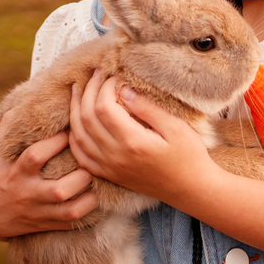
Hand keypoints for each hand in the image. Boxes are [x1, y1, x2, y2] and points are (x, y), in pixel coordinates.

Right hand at [0, 110, 98, 240]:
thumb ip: (8, 126)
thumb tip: (24, 100)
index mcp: (15, 172)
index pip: (36, 156)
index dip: (55, 142)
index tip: (71, 128)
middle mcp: (28, 193)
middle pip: (58, 190)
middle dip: (80, 175)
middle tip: (91, 159)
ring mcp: (38, 211)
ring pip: (68, 210)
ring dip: (87, 195)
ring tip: (96, 177)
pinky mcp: (45, 224)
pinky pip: (70, 222)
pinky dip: (86, 211)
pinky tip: (96, 196)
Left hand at [69, 70, 214, 202]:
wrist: (190, 189)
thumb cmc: (188, 156)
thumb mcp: (176, 127)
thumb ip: (147, 108)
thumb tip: (123, 90)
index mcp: (133, 142)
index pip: (104, 107)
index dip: (104, 86)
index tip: (115, 75)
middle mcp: (115, 156)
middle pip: (86, 118)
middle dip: (88, 91)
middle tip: (96, 74)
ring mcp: (109, 168)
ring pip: (78, 136)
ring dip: (75, 110)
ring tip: (79, 91)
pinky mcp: (109, 175)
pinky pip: (81, 156)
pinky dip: (74, 136)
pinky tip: (77, 122)